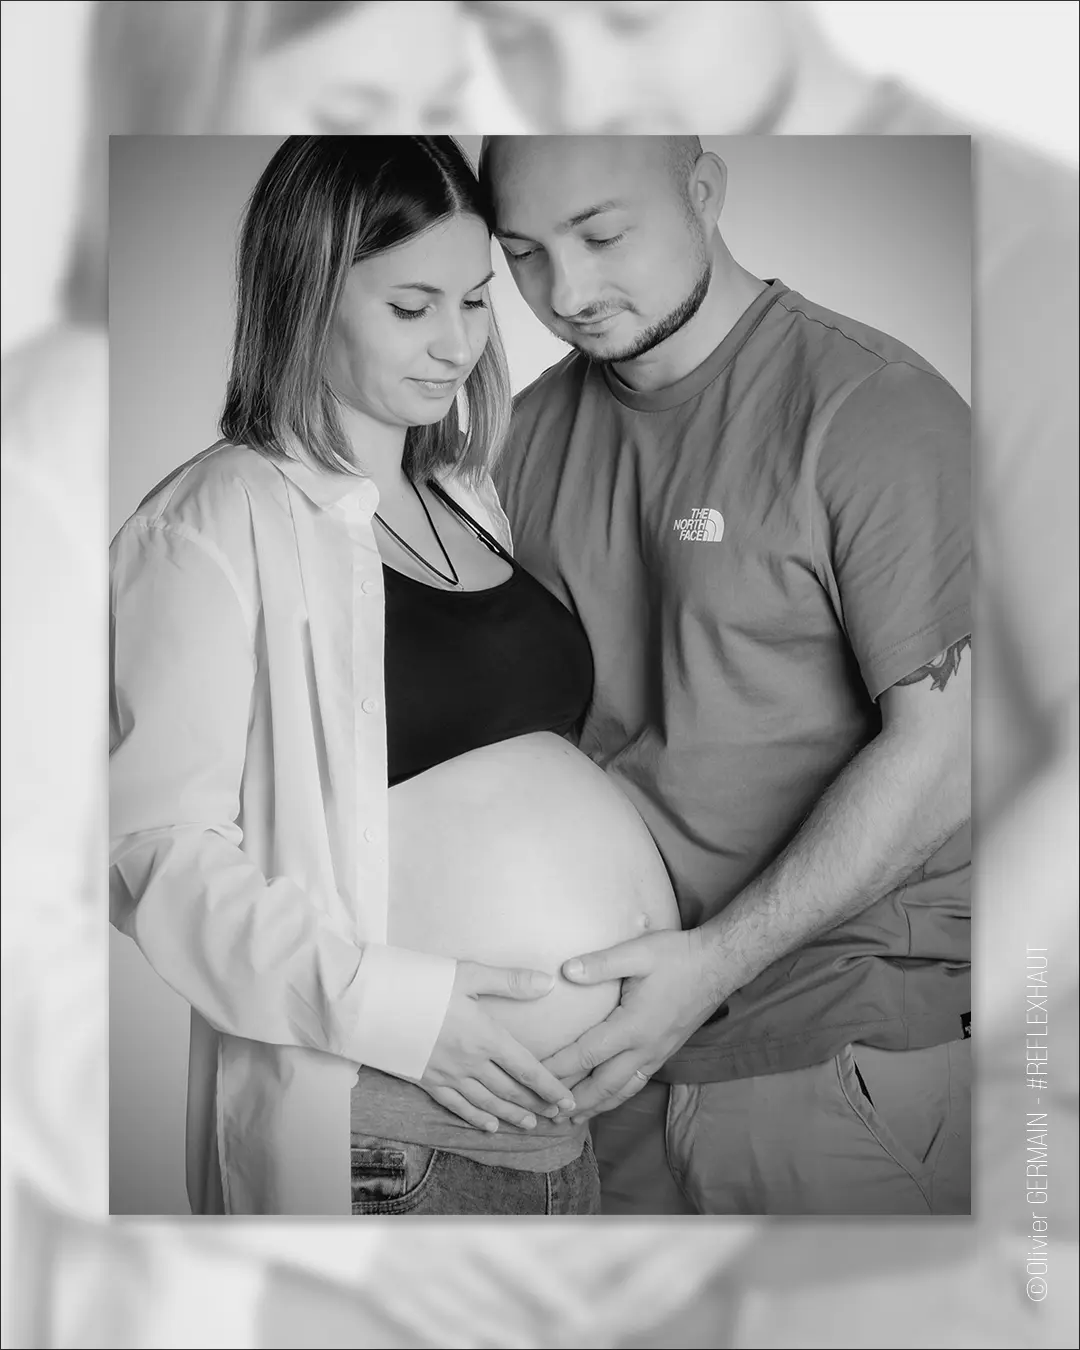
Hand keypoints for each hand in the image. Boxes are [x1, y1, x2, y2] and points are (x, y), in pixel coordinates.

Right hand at [416, 960, 577, 1132]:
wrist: (372, 1003)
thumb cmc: (421, 982)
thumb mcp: (468, 973)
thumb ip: (509, 981)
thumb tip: (548, 983)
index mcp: (485, 1036)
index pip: (527, 1068)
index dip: (550, 1087)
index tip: (568, 1101)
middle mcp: (470, 1061)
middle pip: (510, 1089)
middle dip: (536, 1104)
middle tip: (556, 1115)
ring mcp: (447, 1075)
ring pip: (487, 1102)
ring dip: (511, 1114)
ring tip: (530, 1124)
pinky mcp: (426, 1080)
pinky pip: (456, 1106)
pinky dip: (476, 1118)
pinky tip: (489, 1126)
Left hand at [542, 930, 718, 1124]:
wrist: (718, 964)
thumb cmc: (677, 956)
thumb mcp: (638, 952)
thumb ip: (601, 963)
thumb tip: (566, 971)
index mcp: (632, 1026)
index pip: (585, 1055)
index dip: (557, 1069)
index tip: (533, 1078)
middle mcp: (644, 1048)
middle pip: (601, 1086)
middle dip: (572, 1102)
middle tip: (545, 1115)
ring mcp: (656, 1054)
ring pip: (620, 1091)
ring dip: (593, 1107)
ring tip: (570, 1119)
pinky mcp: (664, 1052)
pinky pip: (635, 1083)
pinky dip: (615, 1097)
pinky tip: (605, 1100)